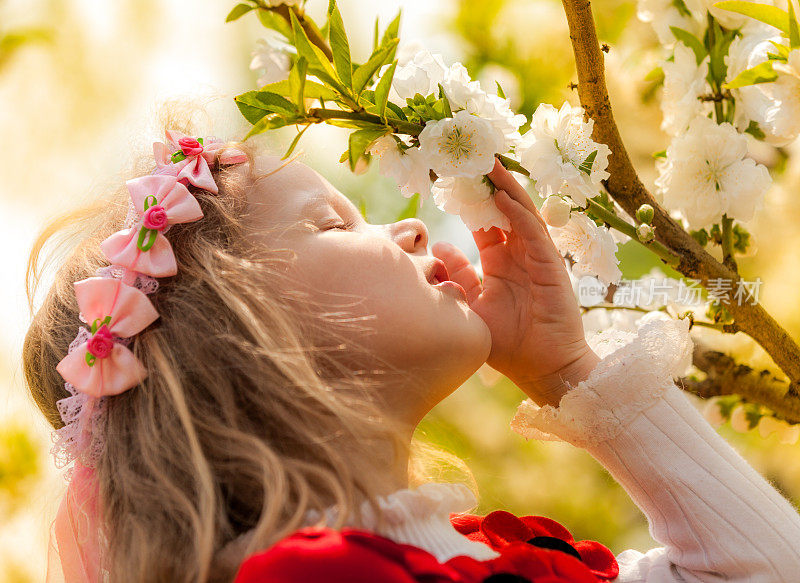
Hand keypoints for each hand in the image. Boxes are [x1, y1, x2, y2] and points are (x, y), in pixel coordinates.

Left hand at [432, 159, 598, 405]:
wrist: (543, 368)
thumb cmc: (508, 343)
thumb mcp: (473, 305)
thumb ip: (460, 276)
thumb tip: (438, 249)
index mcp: (501, 262)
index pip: (484, 222)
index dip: (471, 200)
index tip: (451, 176)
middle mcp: (519, 254)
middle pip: (503, 209)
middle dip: (488, 183)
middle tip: (469, 155)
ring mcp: (537, 257)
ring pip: (520, 213)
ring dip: (504, 187)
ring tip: (486, 161)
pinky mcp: (550, 265)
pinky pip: (533, 232)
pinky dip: (518, 213)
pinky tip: (502, 195)